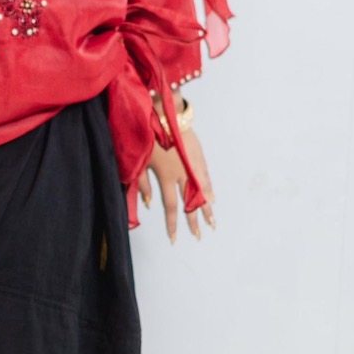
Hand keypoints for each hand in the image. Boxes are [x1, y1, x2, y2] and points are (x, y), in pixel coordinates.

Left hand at [139, 120, 214, 241]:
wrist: (166, 115)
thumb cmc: (149, 137)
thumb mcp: (141, 161)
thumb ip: (144, 184)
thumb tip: (148, 203)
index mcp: (166, 176)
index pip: (171, 206)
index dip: (172, 224)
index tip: (174, 238)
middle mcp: (183, 174)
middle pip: (191, 203)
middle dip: (194, 221)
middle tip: (199, 236)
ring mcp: (193, 166)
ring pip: (203, 192)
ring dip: (207, 208)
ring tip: (213, 223)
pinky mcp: (199, 157)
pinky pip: (206, 177)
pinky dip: (209, 189)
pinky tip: (212, 198)